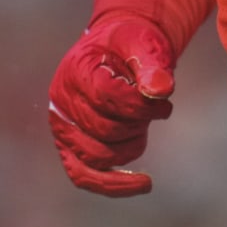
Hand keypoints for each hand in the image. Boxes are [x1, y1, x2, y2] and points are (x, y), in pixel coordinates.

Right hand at [47, 16, 176, 196]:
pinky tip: (144, 184)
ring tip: (143, 124)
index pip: (106, 98)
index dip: (140, 105)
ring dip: (132, 145)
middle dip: (138, 124)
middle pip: (104, 130)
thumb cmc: (129, 44)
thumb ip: (152, 64)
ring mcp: (63, 127)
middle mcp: (61, 101)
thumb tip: (162, 89)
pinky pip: (84, 176)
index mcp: (76, 70)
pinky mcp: (70, 147)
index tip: (164, 101)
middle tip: (154, 109)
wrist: (116, 49)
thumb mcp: (143, 42)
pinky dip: (113, 185)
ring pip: (99, 156)